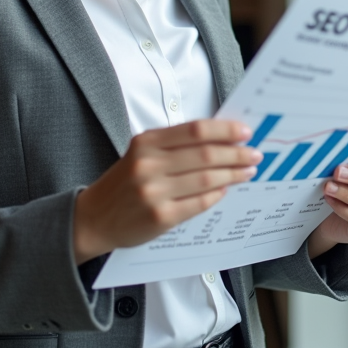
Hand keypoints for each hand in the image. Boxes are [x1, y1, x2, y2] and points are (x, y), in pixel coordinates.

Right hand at [72, 120, 262, 263]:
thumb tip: (222, 138)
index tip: (245, 131)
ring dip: (233, 174)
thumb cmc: (125, 182)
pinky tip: (226, 189)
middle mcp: (149, 165)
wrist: (93, 218)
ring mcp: (154, 192)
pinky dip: (217, 194)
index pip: (195, 130)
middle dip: (236, 153)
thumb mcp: (142, 153)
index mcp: (146, 142)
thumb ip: (175, 145)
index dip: (225, 130)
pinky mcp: (160, 217)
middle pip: (206, 154)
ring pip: (207, 179)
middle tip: (254, 153)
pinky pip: (199, 203)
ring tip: (247, 171)